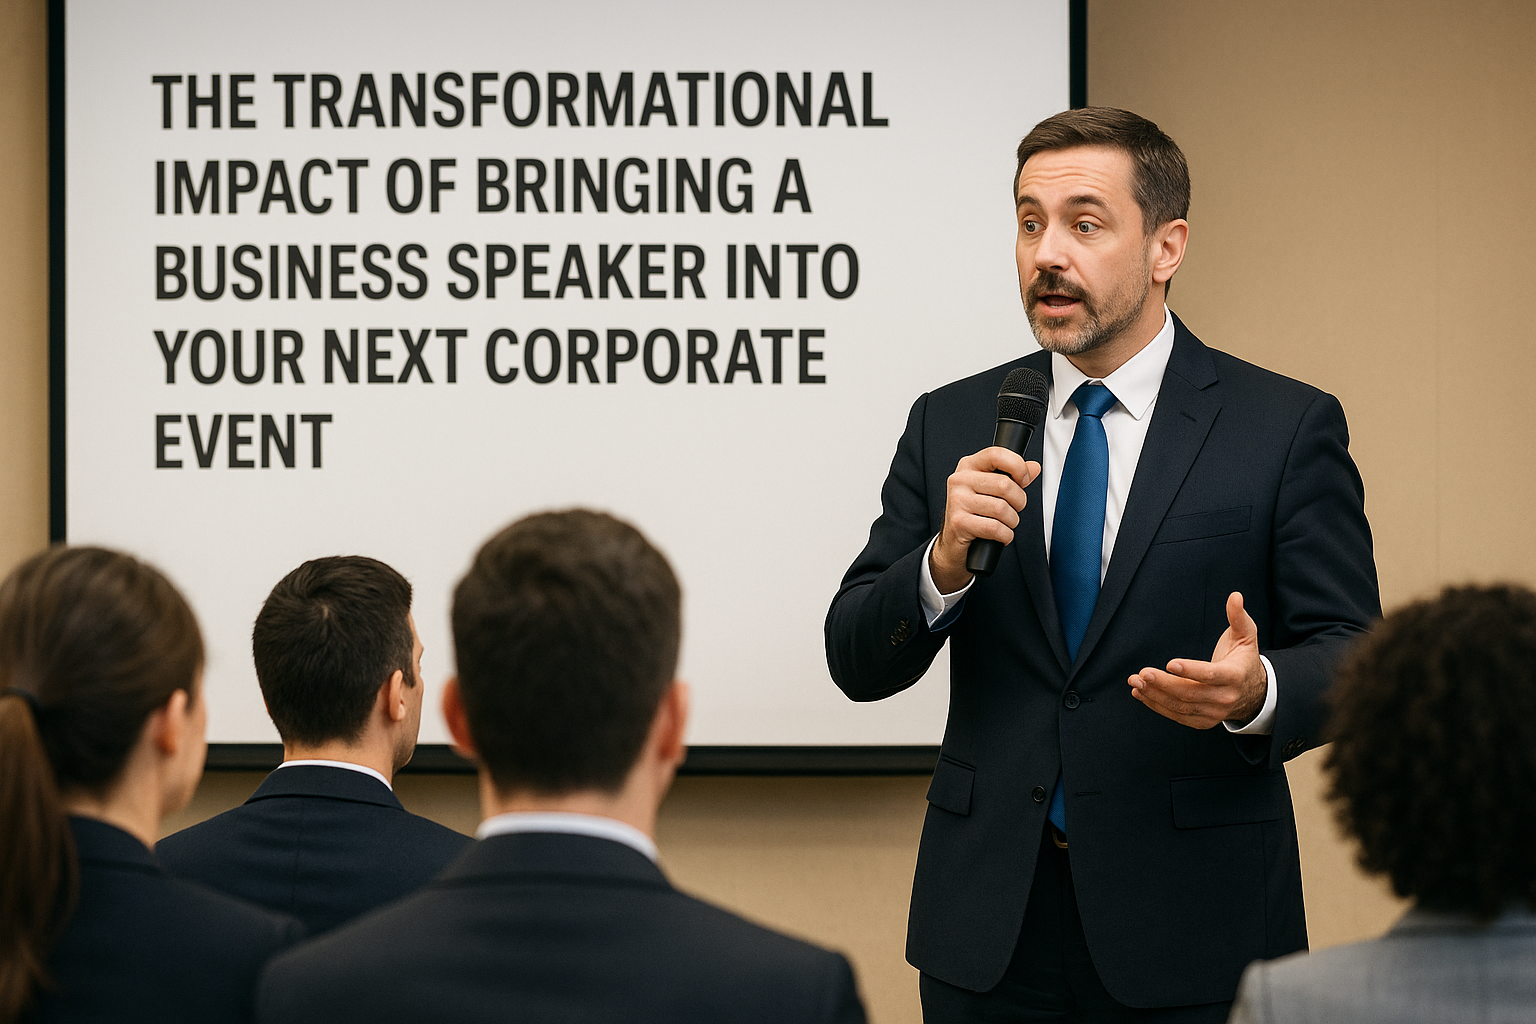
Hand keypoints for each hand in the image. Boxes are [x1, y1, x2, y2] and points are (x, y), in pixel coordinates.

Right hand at [929, 448, 1041, 593]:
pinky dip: (1005, 535)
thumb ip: (1013, 477)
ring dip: (1012, 521)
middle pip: (1004, 485)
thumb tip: (1034, 467)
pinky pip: (994, 528)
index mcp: (969, 466)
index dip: (1017, 466)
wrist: (953, 541)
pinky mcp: (958, 522)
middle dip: (1018, 502)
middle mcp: (960, 480)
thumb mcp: (992, 490)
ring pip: (1001, 508)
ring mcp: (957, 501)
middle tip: (1014, 509)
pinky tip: (1001, 535)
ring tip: (1005, 524)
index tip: (1024, 479)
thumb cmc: (975, 513)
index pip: (996, 454)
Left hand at [1128, 592, 1266, 729]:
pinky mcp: (1203, 721)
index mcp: (1234, 676)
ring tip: (1135, 682)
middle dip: (1163, 683)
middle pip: (1190, 693)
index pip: (1211, 675)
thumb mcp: (1246, 636)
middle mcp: (1225, 698)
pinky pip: (1177, 715)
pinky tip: (1141, 694)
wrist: (1253, 693)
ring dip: (1155, 695)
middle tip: (1142, 673)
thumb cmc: (1243, 659)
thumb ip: (1238, 616)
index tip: (1169, 663)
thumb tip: (1235, 595)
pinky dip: (1157, 705)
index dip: (1190, 670)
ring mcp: (1214, 713)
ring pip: (1180, 706)